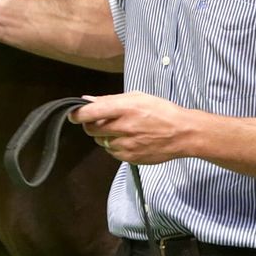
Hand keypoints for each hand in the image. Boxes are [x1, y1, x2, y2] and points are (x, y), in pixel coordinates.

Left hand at [69, 92, 194, 164]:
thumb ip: (110, 99)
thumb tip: (87, 100)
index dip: (77, 114)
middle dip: (90, 125)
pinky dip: (114, 146)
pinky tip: (128, 140)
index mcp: (124, 108)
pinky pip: (112, 152)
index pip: (90, 112)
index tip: (73, 114)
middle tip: (99, 121)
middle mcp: (123, 127)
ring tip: (120, 130)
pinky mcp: (130, 158)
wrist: (182, 133)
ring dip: (104, 136)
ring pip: (100, 142)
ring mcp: (126, 145)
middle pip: (91, 130)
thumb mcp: (137, 97)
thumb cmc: (161, 110)